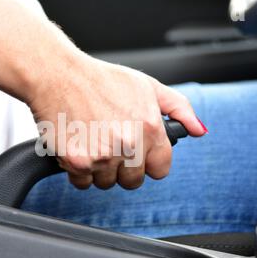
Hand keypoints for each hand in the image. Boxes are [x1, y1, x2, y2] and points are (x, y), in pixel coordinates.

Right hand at [29, 54, 207, 189]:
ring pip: (106, 183)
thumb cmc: (100, 79)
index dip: (148, 162)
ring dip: (100, 169)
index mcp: (149, 128)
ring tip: (92, 142)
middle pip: (133, 181)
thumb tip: (199, 131)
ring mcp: (102, 155)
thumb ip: (178, 108)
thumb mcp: (146, 86)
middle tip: (110, 144)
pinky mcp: (77, 162)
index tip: (138, 154)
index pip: (160, 169)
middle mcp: (129, 145)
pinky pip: (82, 183)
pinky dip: (79, 171)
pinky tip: (78, 147)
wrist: (56, 74)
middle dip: (123, 167)